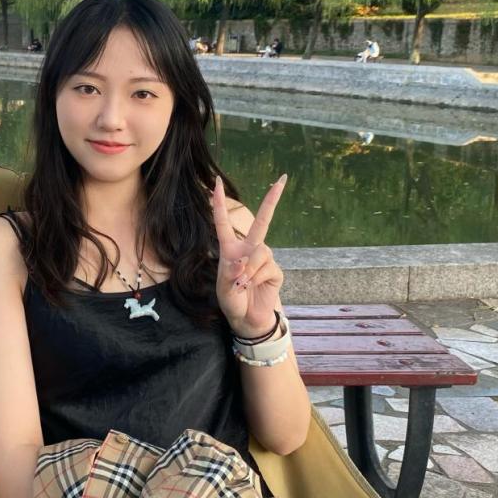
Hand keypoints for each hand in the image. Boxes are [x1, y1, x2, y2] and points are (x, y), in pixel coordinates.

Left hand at [212, 174, 287, 338]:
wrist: (246, 319)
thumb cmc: (232, 301)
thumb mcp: (224, 288)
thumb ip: (230, 274)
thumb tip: (243, 261)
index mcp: (230, 248)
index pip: (223, 222)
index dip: (218, 203)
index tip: (216, 183)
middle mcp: (249, 249)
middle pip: (262, 221)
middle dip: (272, 200)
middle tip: (281, 179)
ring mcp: (264, 259)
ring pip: (260, 252)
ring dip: (249, 270)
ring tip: (241, 285)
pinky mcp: (275, 271)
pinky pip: (266, 268)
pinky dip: (255, 278)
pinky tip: (251, 287)